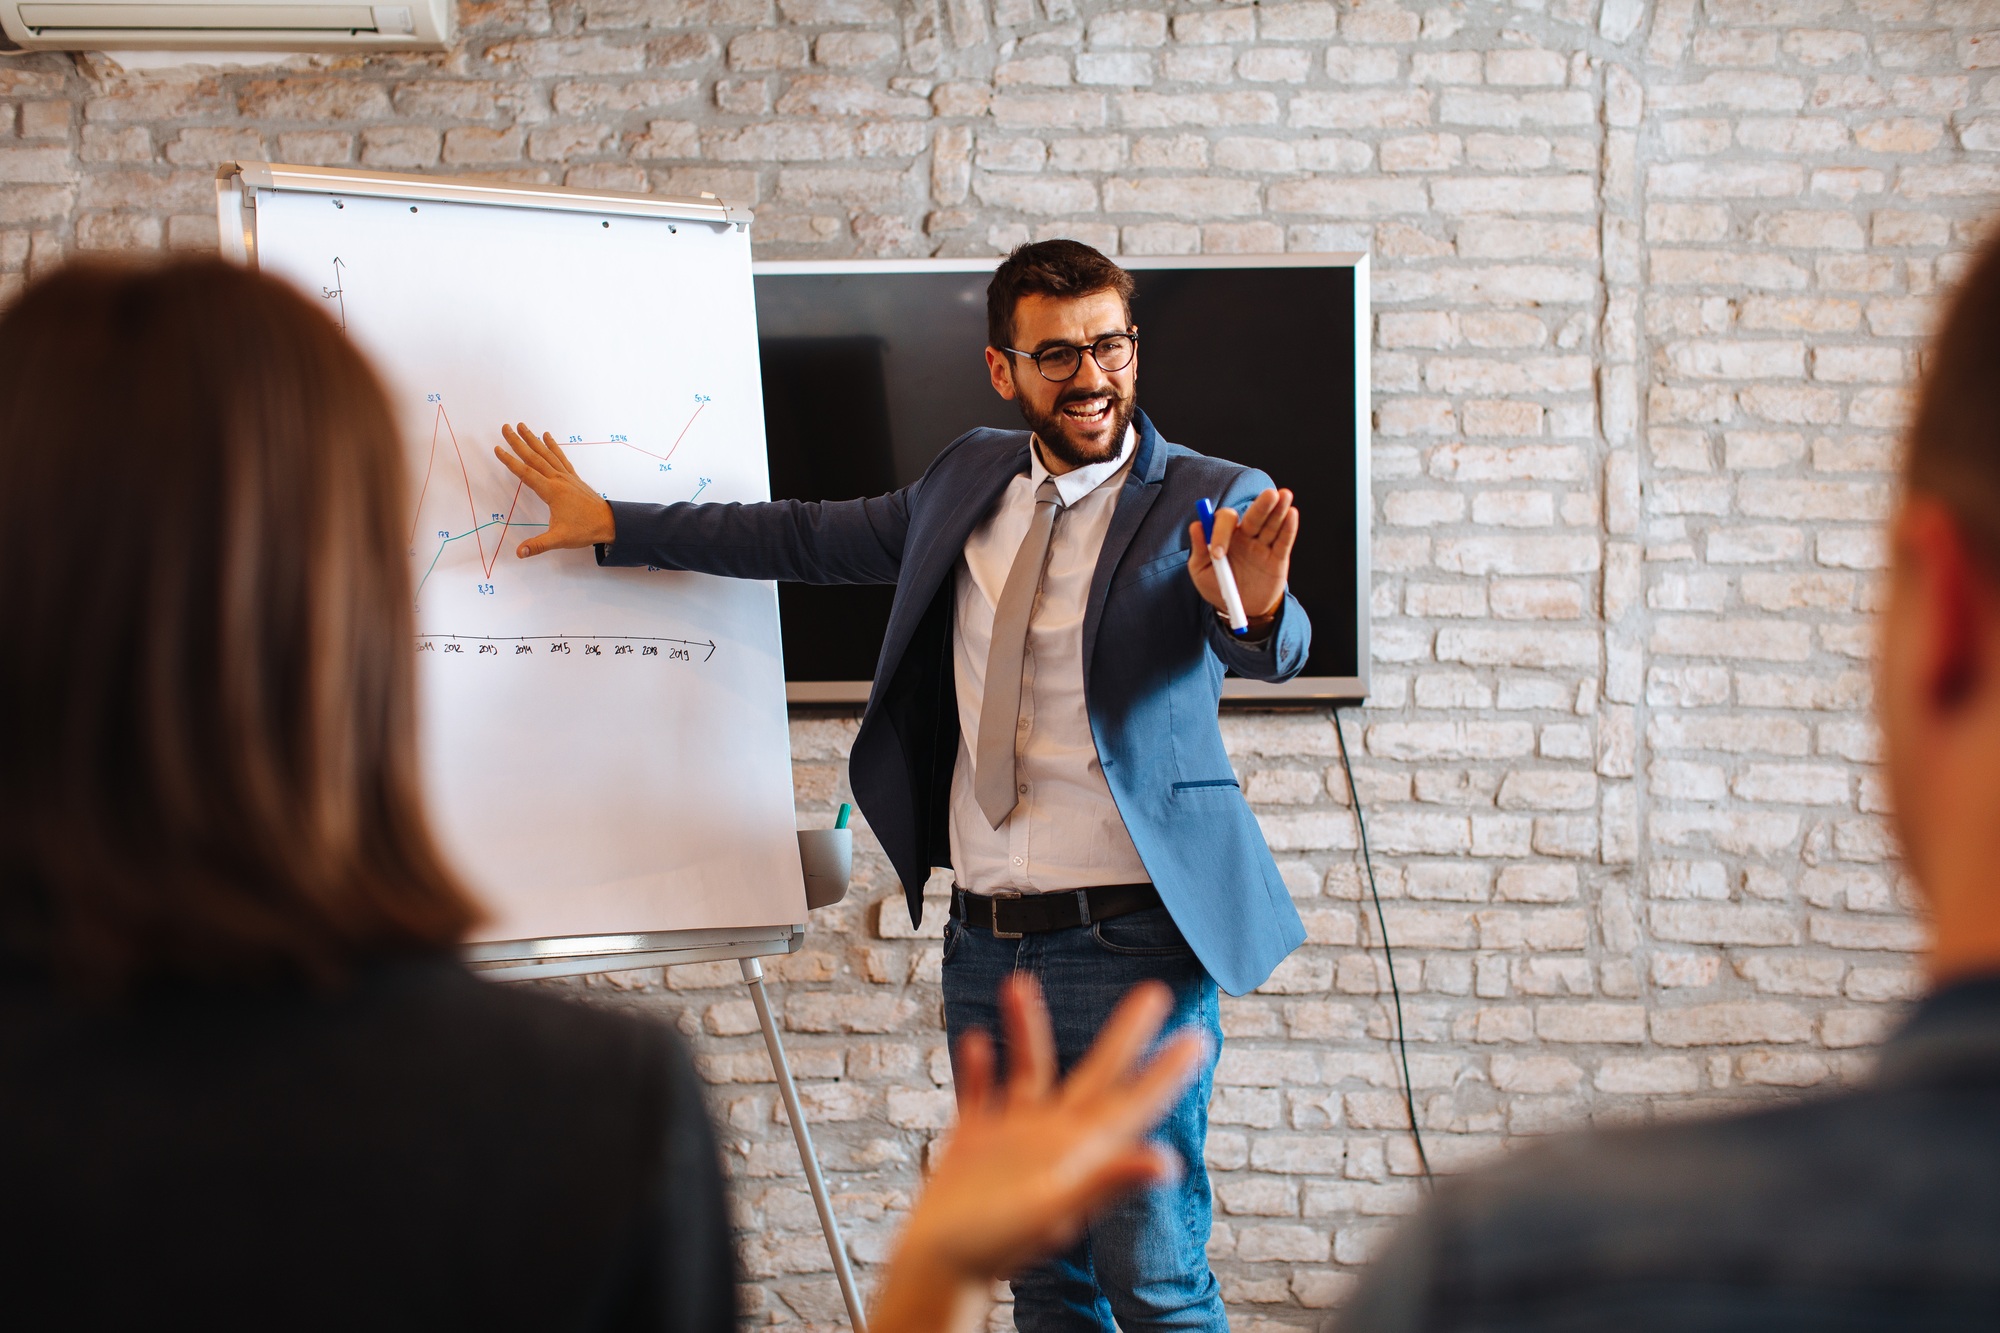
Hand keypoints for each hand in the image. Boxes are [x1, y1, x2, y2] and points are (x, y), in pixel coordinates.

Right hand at [495, 422, 615, 556]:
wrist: (609, 523)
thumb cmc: (585, 530)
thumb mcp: (560, 539)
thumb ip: (538, 545)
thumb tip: (519, 553)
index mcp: (552, 491)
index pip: (526, 474)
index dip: (510, 461)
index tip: (498, 449)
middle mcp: (558, 480)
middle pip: (534, 457)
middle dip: (518, 442)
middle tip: (505, 428)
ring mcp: (567, 477)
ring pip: (546, 454)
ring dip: (533, 440)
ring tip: (522, 426)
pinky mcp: (573, 478)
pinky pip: (561, 458)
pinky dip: (553, 446)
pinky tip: (547, 436)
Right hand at [869, 977, 1206, 1332]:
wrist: (936, 1268)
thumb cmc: (994, 1247)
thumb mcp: (1054, 1209)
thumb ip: (1106, 1182)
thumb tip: (1165, 1163)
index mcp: (1080, 1151)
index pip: (1135, 1102)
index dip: (1166, 1071)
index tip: (1196, 1038)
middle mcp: (1051, 1137)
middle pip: (1097, 1073)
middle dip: (1125, 1034)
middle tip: (1154, 994)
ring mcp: (1012, 1136)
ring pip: (1029, 1069)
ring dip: (1027, 1028)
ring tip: (1018, 986)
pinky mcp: (973, 1141)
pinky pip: (978, 1092)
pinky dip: (977, 1065)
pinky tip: (977, 1039)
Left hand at [1186, 487, 1298, 632]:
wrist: (1241, 609)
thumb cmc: (1217, 588)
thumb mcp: (1202, 572)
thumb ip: (1199, 550)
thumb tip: (1196, 525)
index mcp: (1226, 536)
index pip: (1226, 521)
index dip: (1221, 532)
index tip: (1218, 554)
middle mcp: (1246, 536)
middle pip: (1255, 516)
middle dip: (1262, 505)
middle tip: (1270, 494)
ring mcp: (1263, 545)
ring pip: (1272, 525)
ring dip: (1279, 510)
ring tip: (1285, 495)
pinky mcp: (1278, 558)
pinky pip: (1283, 541)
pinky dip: (1289, 528)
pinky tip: (1291, 514)